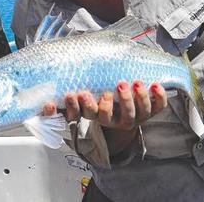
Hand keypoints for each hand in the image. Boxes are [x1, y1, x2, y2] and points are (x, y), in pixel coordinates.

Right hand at [43, 80, 167, 128]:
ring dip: (132, 99)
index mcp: (95, 116)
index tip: (76, 93)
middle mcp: (113, 120)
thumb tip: (46, 102)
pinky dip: (157, 97)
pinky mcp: (148, 112)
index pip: (83, 115)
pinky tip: (155, 84)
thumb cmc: (101, 98)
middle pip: (108, 118)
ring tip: (132, 83)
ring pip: (133, 114)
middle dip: (107, 105)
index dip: (78, 107)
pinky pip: (156, 108)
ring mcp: (131, 117)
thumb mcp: (84, 98)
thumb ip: (67, 98)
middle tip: (106, 92)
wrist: (125, 110)